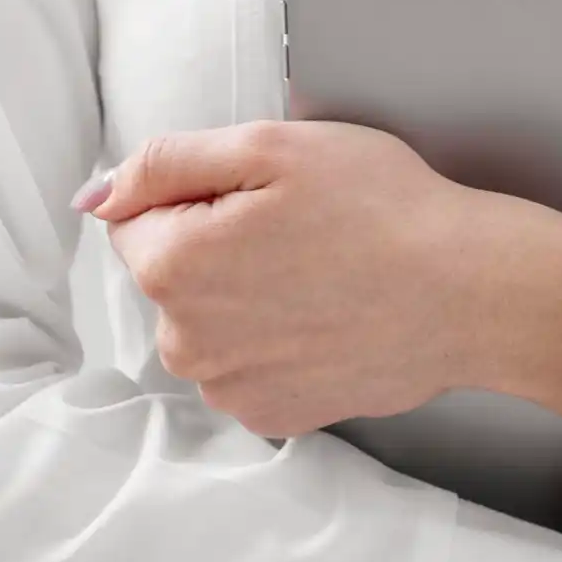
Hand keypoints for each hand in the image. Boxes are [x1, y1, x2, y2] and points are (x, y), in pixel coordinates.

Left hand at [79, 120, 561, 436]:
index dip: (199, 193)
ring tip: (321, 270)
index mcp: (172, 268)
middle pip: (172, 273)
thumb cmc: (379, 207)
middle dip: (217, 244)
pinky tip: (328, 314)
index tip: (261, 193)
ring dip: (246, 294)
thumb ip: (166, 162)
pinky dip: (276, 339)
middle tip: (299, 225)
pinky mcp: (273, 416)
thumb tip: (95, 196)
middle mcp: (185, 343)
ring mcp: (229, 388)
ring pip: (209, 320)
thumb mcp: (271, 146)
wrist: (466, 290)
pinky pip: (246, 364)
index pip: (138, 217)